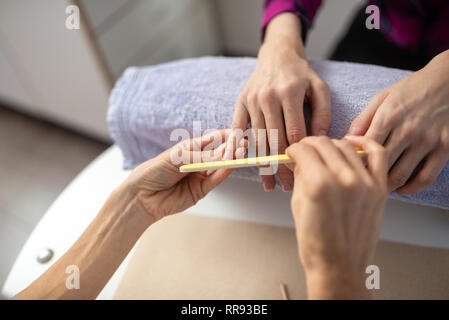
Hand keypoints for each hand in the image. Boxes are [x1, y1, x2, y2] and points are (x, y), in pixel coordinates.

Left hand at [121, 130, 244, 221]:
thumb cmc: (154, 170)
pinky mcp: (200, 191)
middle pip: (220, 154)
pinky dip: (224, 173)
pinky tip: (231, 166)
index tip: (239, 132)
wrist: (142, 196)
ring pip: (220, 167)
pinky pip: (215, 180)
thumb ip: (201, 157)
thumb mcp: (178, 158)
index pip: (213, 140)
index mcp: (191, 148)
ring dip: (231, 161)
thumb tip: (223, 154)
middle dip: (232, 149)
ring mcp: (200, 176)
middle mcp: (198, 162)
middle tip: (244, 144)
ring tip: (241, 154)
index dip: (227, 136)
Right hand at [227, 13, 330, 192]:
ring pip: (257, 139)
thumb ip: (323, 113)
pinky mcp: (240, 102)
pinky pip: (237, 129)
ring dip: (262, 165)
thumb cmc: (301, 73)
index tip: (301, 176)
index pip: (294, 133)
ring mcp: (252, 100)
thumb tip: (320, 140)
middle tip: (287, 188)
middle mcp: (268, 97)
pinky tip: (239, 166)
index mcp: (290, 93)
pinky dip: (237, 149)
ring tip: (270, 185)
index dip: (297, 157)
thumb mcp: (320, 88)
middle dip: (281, 168)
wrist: (277, 54)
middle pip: (274, 140)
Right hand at [287, 136, 387, 298]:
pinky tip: (352, 142)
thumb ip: (300, 176)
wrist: (339, 267)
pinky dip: (364, 144)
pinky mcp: (378, 189)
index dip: (294, 149)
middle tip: (303, 150)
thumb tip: (299, 159)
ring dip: (331, 144)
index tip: (291, 152)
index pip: (304, 150)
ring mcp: (365, 183)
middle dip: (309, 144)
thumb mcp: (298, 205)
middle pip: (324, 144)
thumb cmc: (316, 243)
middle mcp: (343, 179)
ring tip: (323, 151)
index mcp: (319, 185)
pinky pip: (377, 155)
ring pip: (346, 146)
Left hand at [348, 50, 448, 193]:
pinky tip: (401, 189)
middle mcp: (407, 130)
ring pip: (400, 175)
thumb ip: (363, 120)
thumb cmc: (412, 89)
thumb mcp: (382, 98)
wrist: (448, 81)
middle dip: (366, 176)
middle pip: (380, 164)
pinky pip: (426, 177)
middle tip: (359, 182)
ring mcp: (427, 141)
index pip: (364, 149)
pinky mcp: (445, 148)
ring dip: (385, 186)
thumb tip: (346, 140)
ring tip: (376, 187)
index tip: (348, 168)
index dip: (353, 161)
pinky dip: (412, 188)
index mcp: (388, 117)